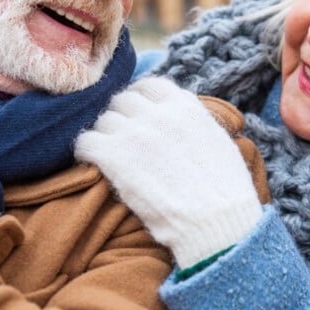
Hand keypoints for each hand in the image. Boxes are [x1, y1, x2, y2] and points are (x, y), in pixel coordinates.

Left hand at [75, 76, 262, 268]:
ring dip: (104, 136)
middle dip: (121, 118)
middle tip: (121, 140)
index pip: (148, 86)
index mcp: (185, 107)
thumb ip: (194, 122)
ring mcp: (134, 134)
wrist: (215, 224)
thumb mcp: (218, 142)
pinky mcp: (114, 158)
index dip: (139, 101)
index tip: (137, 117)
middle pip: (121, 101)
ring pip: (102, 121)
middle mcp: (157, 114)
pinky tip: (92, 163)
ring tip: (109, 155)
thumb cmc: (224, 193)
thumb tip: (180, 114)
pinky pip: (85, 142)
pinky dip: (85, 151)